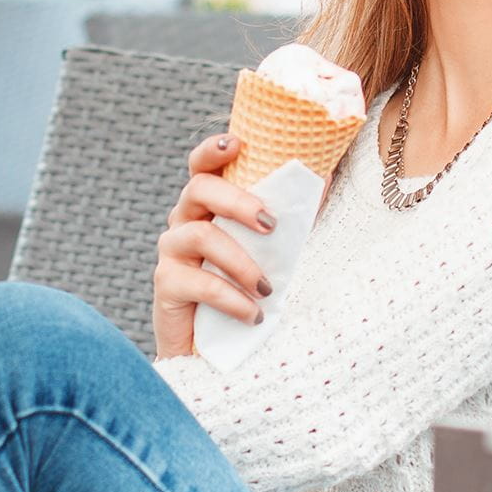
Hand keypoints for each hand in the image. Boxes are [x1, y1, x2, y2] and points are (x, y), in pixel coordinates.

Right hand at [153, 134, 277, 359]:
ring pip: (201, 234)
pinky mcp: (166, 285)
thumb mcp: (272, 251)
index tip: (237, 143)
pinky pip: (198, 283)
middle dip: (238, 201)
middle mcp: (184, 220)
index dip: (213, 150)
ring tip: (269, 288)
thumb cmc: (250, 289)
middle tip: (271, 224)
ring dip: (241, 261)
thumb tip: (325, 177)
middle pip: (199, 189)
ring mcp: (172, 251)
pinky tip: (254, 315)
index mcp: (209, 205)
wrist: (216, 348)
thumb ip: (289, 219)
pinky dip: (232, 299)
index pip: (202, 166)